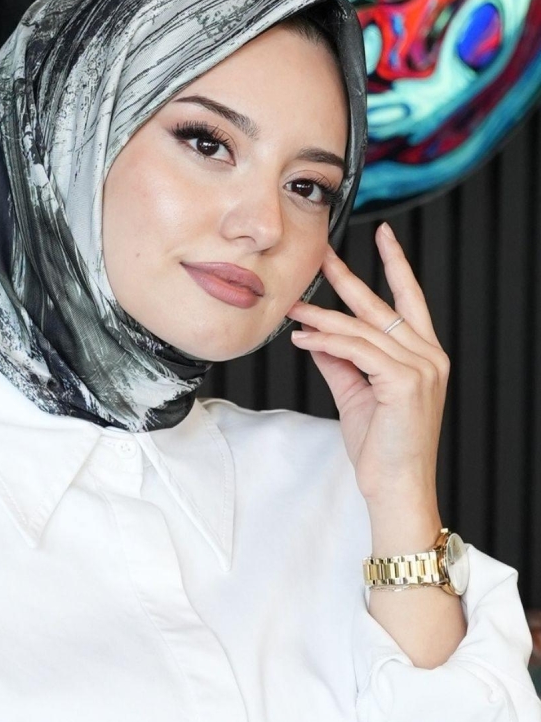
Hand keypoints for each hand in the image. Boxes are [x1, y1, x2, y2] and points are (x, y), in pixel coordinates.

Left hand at [287, 223, 449, 509]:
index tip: (384, 235)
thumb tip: (317, 335)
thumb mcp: (357, 394)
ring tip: (292, 309)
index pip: (409, 299)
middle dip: (348, 277)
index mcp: (423, 355)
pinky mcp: (405, 381)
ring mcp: (421, 367)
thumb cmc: (382, 448)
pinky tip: (303, 338)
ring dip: (322, 318)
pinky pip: (358, 351)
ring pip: (363, 329)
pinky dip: (327, 342)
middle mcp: (428, 355)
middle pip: (382, 305)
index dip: (396, 265)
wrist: (396, 485)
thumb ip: (341, 361)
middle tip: (321, 253)